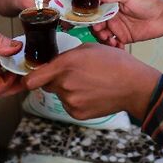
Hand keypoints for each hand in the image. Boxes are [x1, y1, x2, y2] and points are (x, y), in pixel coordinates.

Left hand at [24, 43, 161, 120]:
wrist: (134, 86)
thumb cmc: (115, 63)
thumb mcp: (89, 48)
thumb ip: (66, 56)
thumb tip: (54, 63)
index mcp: (65, 65)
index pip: (31, 79)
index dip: (28, 78)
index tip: (31, 76)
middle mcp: (64, 85)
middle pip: (46, 84)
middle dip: (54, 79)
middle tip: (72, 75)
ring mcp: (70, 101)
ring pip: (59, 94)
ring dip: (67, 89)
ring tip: (88, 83)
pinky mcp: (77, 113)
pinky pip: (69, 105)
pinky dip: (76, 100)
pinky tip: (91, 93)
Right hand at [90, 0, 162, 47]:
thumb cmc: (148, 3)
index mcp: (112, 5)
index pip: (97, 11)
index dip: (93, 16)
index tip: (92, 21)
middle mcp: (113, 17)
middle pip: (98, 25)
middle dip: (97, 29)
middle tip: (101, 32)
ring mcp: (118, 28)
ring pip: (103, 35)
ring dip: (103, 39)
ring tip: (110, 40)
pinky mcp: (124, 38)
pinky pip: (113, 44)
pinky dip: (112, 46)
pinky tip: (117, 45)